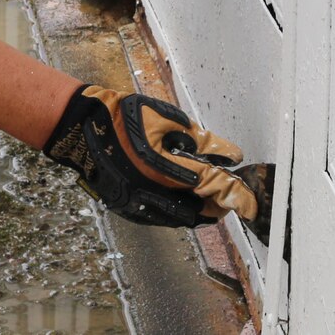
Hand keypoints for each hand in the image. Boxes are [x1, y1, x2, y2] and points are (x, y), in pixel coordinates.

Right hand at [41, 85, 267, 230]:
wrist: (82, 128)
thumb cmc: (123, 116)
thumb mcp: (165, 118)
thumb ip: (198, 139)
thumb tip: (227, 154)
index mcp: (168, 168)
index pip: (215, 187)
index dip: (237, 194)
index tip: (252, 202)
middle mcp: (156, 192)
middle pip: (202, 211)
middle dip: (220, 204)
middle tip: (231, 195)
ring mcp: (141, 203)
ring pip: (183, 219)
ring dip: (201, 209)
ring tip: (211, 197)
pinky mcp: (130, 208)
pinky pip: (163, 218)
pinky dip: (179, 210)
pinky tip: (181, 197)